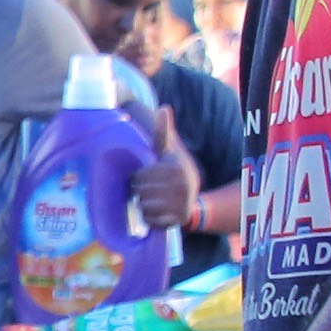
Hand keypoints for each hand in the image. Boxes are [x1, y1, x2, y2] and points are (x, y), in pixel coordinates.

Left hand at [132, 108, 199, 231]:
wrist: (190, 198)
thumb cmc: (172, 170)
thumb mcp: (168, 150)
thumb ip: (163, 132)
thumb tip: (163, 108)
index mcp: (175, 168)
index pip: (140, 176)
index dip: (140, 176)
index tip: (149, 175)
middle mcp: (181, 187)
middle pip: (140, 191)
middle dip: (140, 190)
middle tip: (150, 188)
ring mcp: (180, 205)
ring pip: (143, 206)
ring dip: (144, 204)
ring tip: (155, 198)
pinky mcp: (176, 221)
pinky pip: (149, 220)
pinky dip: (149, 217)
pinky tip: (158, 210)